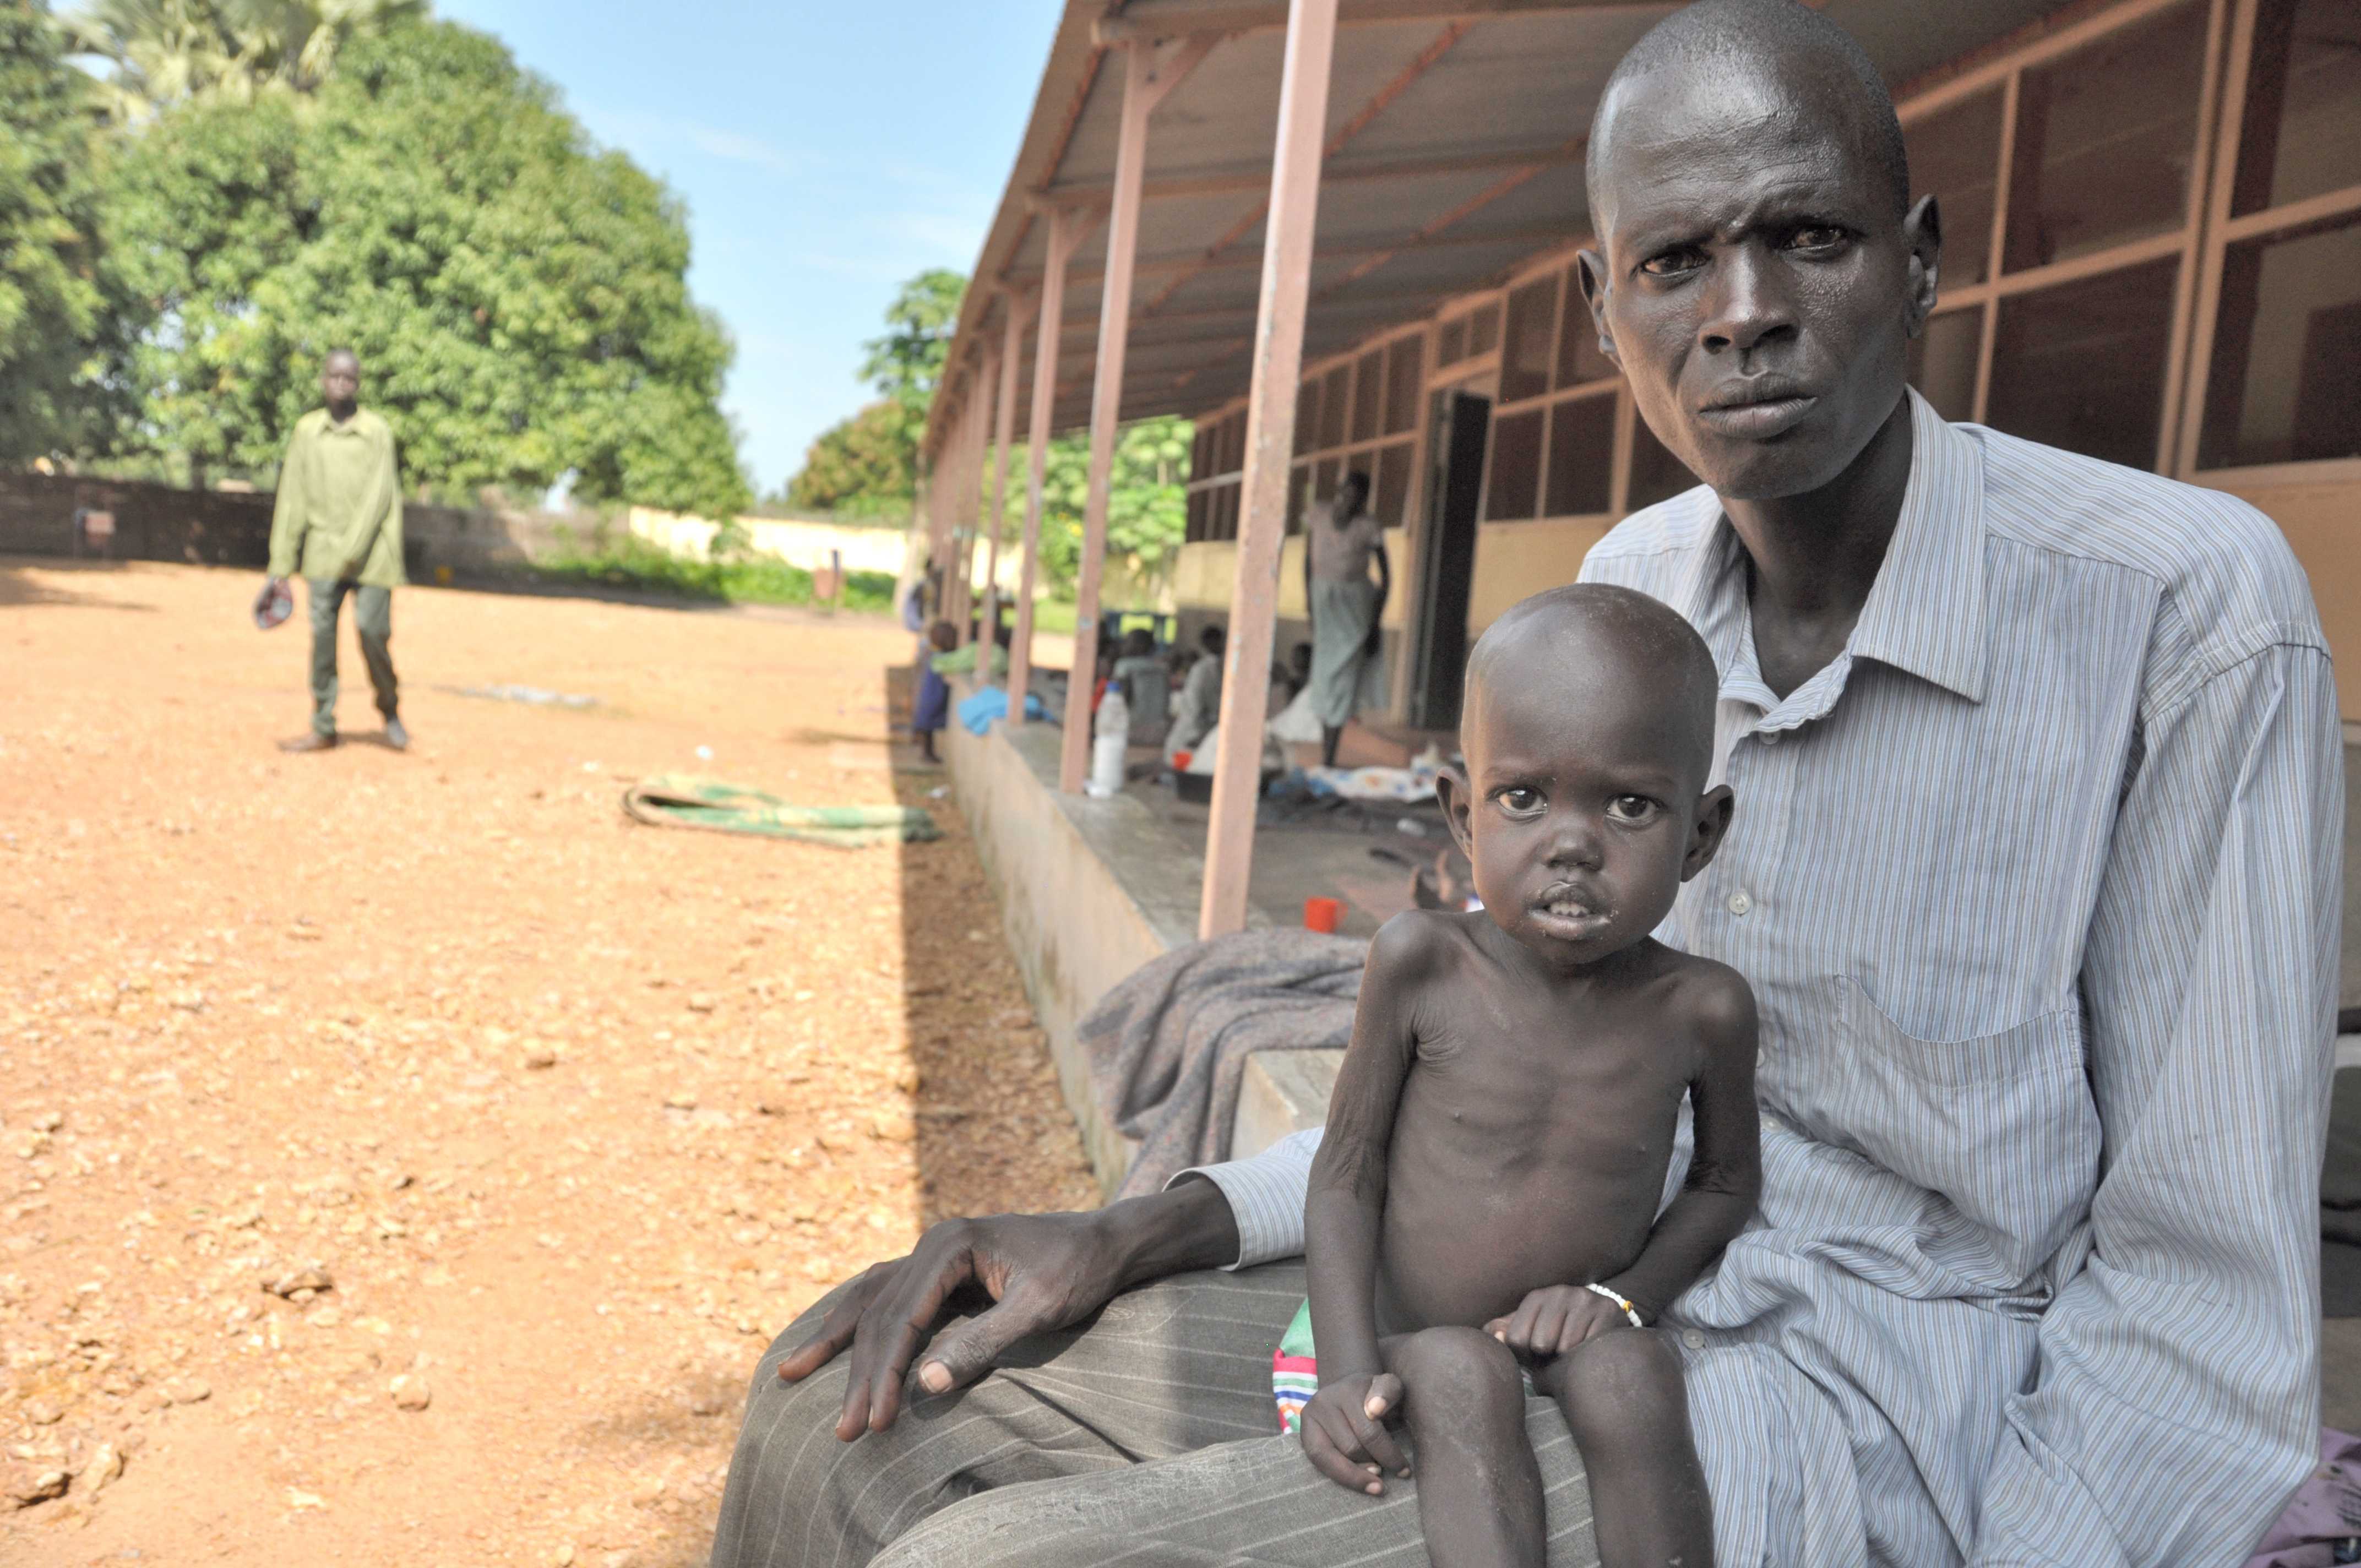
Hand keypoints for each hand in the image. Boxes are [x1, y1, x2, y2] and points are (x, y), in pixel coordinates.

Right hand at [774, 1209, 1130, 1439]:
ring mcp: (934, 1254)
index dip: (887, 1372)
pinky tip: (833, 1338)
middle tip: (843, 1430)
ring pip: (873, 1302)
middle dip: (859, 1373)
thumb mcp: (1039, 1311)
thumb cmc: (1078, 1272)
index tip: (876, 1420)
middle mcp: (934, 1243)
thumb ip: (984, 1343)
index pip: (903, 1317)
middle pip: (881, 1314)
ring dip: (838, 1342)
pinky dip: (858, 1321)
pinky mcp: (942, 1270)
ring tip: (790, 1373)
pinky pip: (887, 1296)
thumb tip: (926, 1383)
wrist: (1105, 1242)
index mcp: (952, 1244)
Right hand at [1299, 1371, 1410, 1494]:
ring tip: (1376, 1481)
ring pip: (1333, 1457)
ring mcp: (1310, 1415)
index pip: (1370, 1430)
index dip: (1389, 1454)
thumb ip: (1389, 1392)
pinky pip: (1319, 1461)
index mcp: (1350, 1388)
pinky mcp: (1304, 1433)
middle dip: (1375, 1463)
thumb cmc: (1376, 1397)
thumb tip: (1375, 1410)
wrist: (1348, 1392)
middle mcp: (1326, 1399)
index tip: (1405, 1471)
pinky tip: (1358, 1480)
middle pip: (1352, 1446)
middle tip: (1391, 1473)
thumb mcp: (1390, 1388)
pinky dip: (1340, 1475)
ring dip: (1357, 1474)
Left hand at [1486, 1284, 1631, 1360]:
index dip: (1524, 1356)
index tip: (1536, 1352)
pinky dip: (1587, 1355)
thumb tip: (1499, 1339)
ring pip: (1565, 1348)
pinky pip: (1588, 1347)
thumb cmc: (1555, 1333)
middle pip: (1540, 1344)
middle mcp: (1559, 1292)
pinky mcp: (1607, 1310)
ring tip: (1573, 1349)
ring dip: (1568, 1358)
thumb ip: (1499, 1333)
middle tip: (1557, 1351)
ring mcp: (1585, 1298)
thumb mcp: (1525, 1331)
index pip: (1515, 1339)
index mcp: (1535, 1297)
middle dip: (1547, 1357)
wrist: (1600, 1324)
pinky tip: (1589, 1347)